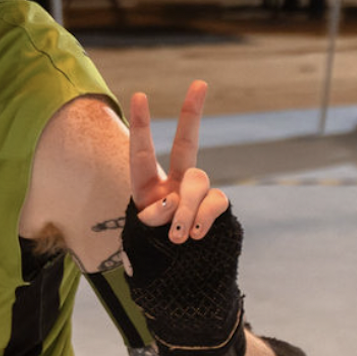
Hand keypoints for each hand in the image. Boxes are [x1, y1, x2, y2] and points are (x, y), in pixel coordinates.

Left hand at [128, 80, 228, 242]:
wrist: (182, 272)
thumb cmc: (154, 249)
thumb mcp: (143, 232)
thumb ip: (154, 215)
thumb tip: (173, 202)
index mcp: (148, 186)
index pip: (142, 152)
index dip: (142, 124)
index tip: (139, 94)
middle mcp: (175, 182)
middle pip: (187, 144)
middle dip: (192, 113)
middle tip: (199, 83)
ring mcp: (199, 193)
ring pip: (197, 183)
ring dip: (186, 209)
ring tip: (179, 235)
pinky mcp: (217, 206)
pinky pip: (214, 202)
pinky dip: (203, 218)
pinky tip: (196, 235)